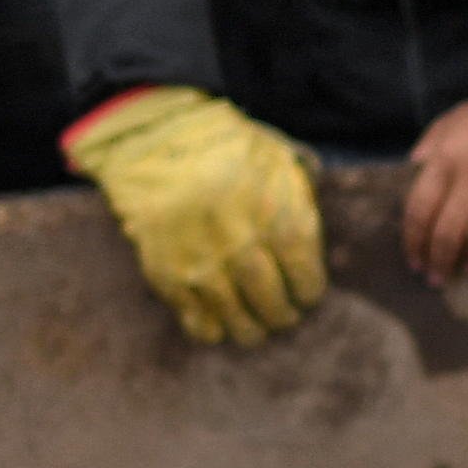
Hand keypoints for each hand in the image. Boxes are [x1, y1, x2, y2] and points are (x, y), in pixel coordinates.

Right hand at [62, 85, 325, 342]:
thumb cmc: (222, 143)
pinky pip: (195, 317)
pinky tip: (217, 326)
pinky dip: (209, 328)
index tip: (307, 296)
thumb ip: (301, 192)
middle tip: (282, 318)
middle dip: (281, 316)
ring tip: (253, 330)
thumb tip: (314, 223)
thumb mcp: (276, 155)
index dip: (308, 292)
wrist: (152, 137)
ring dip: (248, 330)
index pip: (306, 276)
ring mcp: (204, 263)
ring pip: (236, 318)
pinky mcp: (169, 273)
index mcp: (278, 216)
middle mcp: (244, 246)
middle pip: (272, 303)